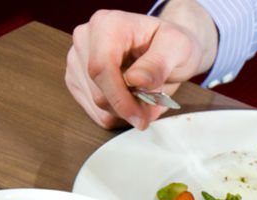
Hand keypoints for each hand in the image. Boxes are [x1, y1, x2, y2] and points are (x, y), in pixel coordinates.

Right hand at [65, 3, 217, 129]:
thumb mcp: (178, 48)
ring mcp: (77, 60)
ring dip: (126, 113)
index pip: (101, 67)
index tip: (141, 118)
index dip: (120, 98)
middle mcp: (85, 39)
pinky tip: (134, 104)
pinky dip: (118, 116)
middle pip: (98, 91)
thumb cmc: (172, 45)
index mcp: (106, 25)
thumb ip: (158, 64)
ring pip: (96, 105)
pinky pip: (95, 112)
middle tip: (156, 107)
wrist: (167, 47)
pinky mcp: (78, 80)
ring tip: (149, 101)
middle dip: (129, 108)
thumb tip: (136, 80)